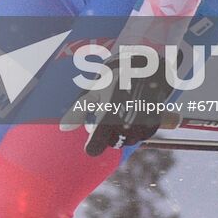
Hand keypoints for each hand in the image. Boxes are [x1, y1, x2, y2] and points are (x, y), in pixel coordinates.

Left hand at [61, 51, 175, 156]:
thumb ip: (79, 110)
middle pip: (111, 143)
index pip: (94, 148)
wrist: (149, 69)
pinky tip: (135, 112)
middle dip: (108, 133)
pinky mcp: (153, 126)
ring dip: (123, 132)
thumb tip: (64, 128)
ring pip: (127, 141)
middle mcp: (124, 126)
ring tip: (123, 110)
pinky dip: (137, 128)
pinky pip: (141, 136)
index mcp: (107, 118)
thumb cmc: (117, 77)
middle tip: (110, 113)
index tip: (92, 142)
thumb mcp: (95, 90)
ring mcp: (140, 127)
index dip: (92, 146)